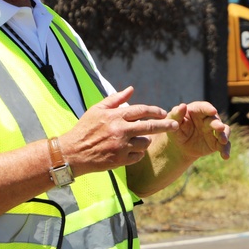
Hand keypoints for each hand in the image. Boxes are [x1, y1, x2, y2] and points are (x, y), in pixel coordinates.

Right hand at [60, 86, 179, 174]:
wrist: (73, 152)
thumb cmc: (85, 128)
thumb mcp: (97, 110)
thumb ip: (116, 99)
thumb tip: (131, 88)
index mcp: (115, 116)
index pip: (141, 110)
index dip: (155, 111)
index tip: (163, 112)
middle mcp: (120, 130)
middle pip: (150, 127)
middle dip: (166, 125)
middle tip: (175, 125)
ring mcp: (120, 146)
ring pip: (144, 143)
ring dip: (143, 141)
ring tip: (133, 140)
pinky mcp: (120, 160)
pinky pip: (138, 156)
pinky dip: (136, 153)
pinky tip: (127, 151)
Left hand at [166, 101, 230, 160]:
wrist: (179, 145)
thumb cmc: (175, 129)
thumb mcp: (172, 122)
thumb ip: (176, 114)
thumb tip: (182, 106)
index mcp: (197, 111)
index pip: (204, 107)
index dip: (208, 109)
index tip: (213, 111)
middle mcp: (208, 119)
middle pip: (215, 120)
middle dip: (217, 124)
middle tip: (219, 128)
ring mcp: (214, 131)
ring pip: (223, 131)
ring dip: (224, 135)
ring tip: (223, 141)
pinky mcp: (217, 142)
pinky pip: (224, 145)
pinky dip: (225, 150)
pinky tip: (225, 156)